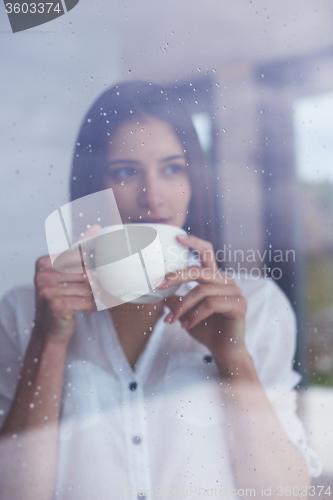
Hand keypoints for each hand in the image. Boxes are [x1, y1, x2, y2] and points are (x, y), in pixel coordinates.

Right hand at [34, 225, 100, 342]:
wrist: (50, 328)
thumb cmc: (60, 297)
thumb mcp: (66, 271)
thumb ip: (78, 249)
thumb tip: (96, 228)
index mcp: (43, 262)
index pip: (79, 255)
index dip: (90, 266)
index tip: (91, 274)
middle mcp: (42, 275)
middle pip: (84, 272)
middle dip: (93, 283)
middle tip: (94, 290)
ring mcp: (47, 291)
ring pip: (87, 287)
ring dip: (93, 296)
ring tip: (89, 300)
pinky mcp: (56, 305)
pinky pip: (86, 301)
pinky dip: (91, 306)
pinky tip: (87, 309)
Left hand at [158, 234, 247, 368]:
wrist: (224, 350)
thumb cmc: (206, 329)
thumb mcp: (186, 313)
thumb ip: (175, 301)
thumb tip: (159, 294)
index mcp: (214, 278)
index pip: (207, 253)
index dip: (194, 243)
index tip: (178, 238)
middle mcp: (226, 281)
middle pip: (199, 271)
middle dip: (177, 276)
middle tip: (159, 285)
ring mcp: (234, 292)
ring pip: (202, 290)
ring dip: (183, 306)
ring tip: (173, 320)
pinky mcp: (239, 306)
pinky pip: (212, 304)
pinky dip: (195, 315)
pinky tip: (187, 325)